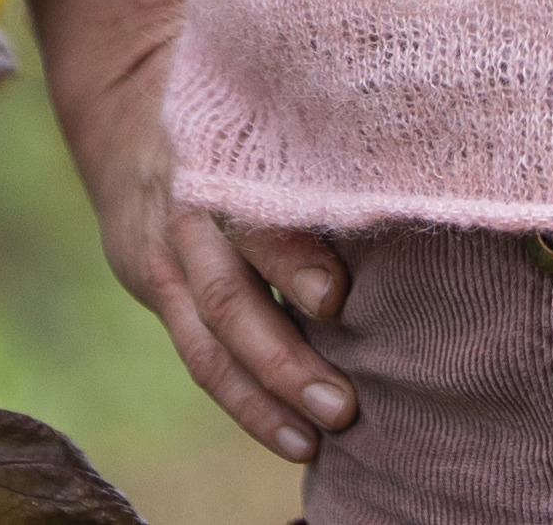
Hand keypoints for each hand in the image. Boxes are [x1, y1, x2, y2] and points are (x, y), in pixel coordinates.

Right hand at [59, 58, 352, 462]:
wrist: (129, 113)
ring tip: (318, 441)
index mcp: (226, 156)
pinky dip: (244, 403)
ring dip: (263, 398)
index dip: (289, 257)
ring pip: (206, 340)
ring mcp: (165, 254)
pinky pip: (197, 355)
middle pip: (226, 293)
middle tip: (344, 406)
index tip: (336, 298)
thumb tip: (423, 190)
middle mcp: (190, 209)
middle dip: (283, 356)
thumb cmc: (243, 119)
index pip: (254, 212)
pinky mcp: (154, 286)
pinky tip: (292, 437)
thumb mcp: (270, 112)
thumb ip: (321, 155)